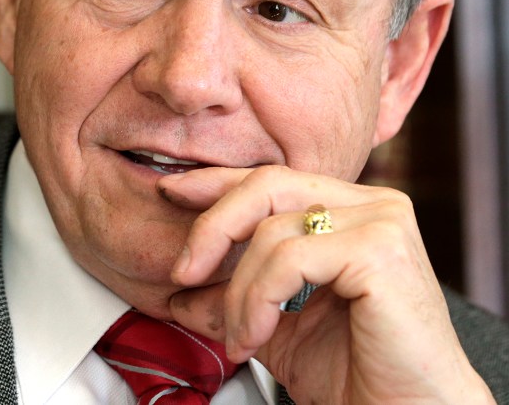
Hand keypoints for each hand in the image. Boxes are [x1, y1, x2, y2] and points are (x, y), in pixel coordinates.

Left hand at [161, 165, 493, 403]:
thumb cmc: (358, 374)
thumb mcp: (274, 327)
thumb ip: (231, 300)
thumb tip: (179, 293)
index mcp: (351, 210)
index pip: (271, 180)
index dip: (215, 184)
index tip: (171, 193)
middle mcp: (372, 205)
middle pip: (266, 185)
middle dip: (211, 228)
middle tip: (182, 272)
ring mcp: (382, 221)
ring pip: (271, 230)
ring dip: (237, 291)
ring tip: (237, 336)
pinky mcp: (381, 250)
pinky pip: (290, 258)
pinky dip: (258, 298)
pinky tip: (256, 334)